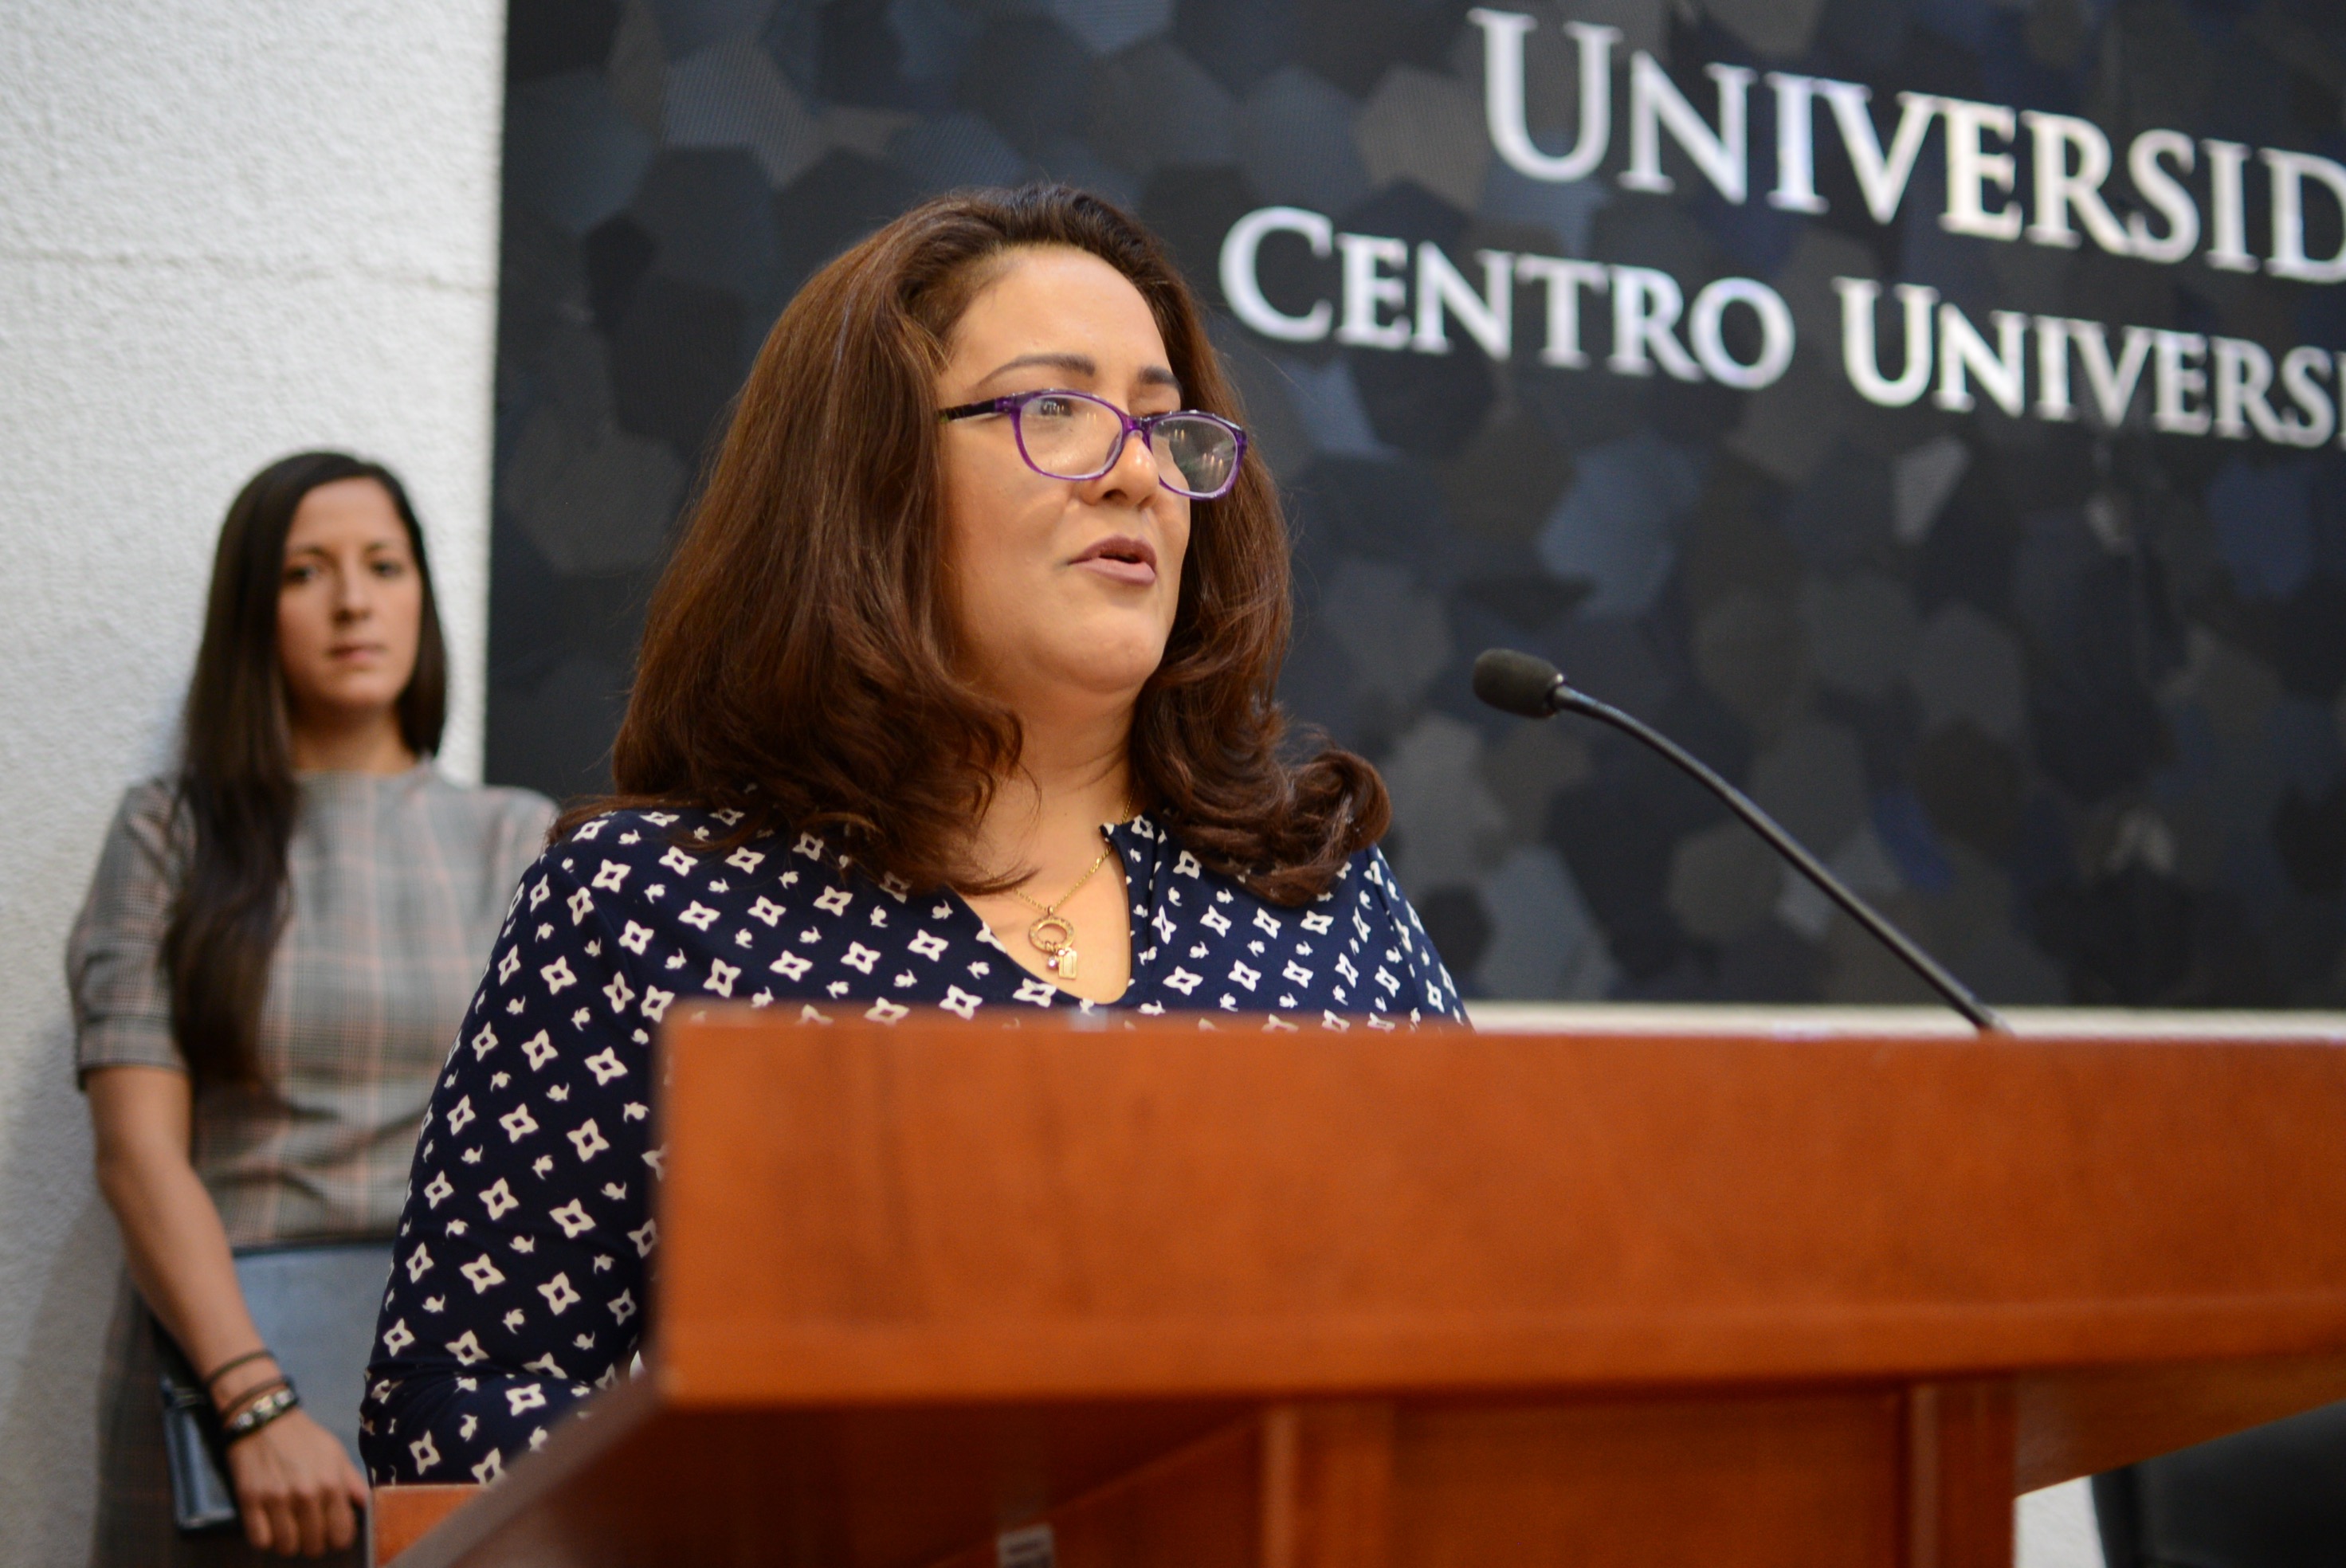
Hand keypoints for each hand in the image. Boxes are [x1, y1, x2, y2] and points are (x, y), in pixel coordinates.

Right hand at [222, 1406, 369, 1555]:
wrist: (265, 1420)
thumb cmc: (305, 1438)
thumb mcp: (336, 1454)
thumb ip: (352, 1483)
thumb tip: (367, 1507)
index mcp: (331, 1484)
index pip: (341, 1534)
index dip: (340, 1539)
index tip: (334, 1535)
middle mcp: (305, 1495)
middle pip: (313, 1545)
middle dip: (315, 1543)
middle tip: (311, 1532)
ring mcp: (275, 1500)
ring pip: (286, 1547)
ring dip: (290, 1544)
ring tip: (291, 1530)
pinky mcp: (249, 1502)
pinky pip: (260, 1541)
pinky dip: (266, 1540)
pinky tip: (271, 1527)